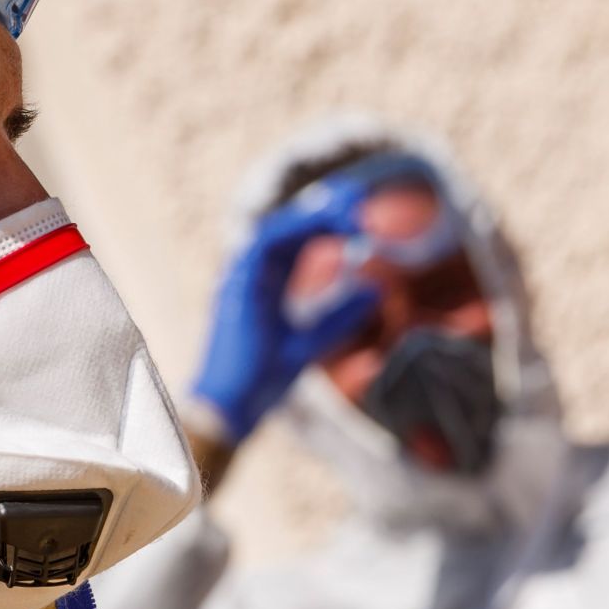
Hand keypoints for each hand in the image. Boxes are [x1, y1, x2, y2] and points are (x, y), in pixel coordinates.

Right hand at [188, 200, 381, 443]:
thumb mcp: (311, 343)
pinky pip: (266, 242)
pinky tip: (326, 225)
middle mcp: (250, 274)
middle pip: (288, 228)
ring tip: (349, 210)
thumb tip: (375, 293)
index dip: (328, 224)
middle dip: (324, 210)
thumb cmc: (263, 381)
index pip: (297, 242)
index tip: (362, 218)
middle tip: (360, 201)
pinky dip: (296, 228)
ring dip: (314, 214)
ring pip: (278, 228)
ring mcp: (240, 276)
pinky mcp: (237, 283)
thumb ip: (339, 318)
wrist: (233, 407)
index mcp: (265, 285)